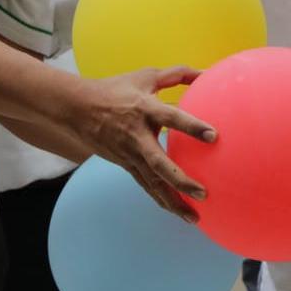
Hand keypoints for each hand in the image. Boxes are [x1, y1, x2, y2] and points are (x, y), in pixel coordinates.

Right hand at [71, 67, 215, 221]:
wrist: (77, 109)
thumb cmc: (117, 89)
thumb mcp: (147, 76)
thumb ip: (178, 74)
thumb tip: (206, 73)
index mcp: (145, 109)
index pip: (172, 118)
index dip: (192, 126)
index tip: (213, 136)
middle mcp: (137, 136)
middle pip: (160, 164)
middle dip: (181, 181)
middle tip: (204, 192)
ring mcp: (130, 154)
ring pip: (152, 183)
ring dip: (173, 202)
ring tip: (194, 218)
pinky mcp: (126, 165)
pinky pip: (146, 185)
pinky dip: (162, 199)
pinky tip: (178, 212)